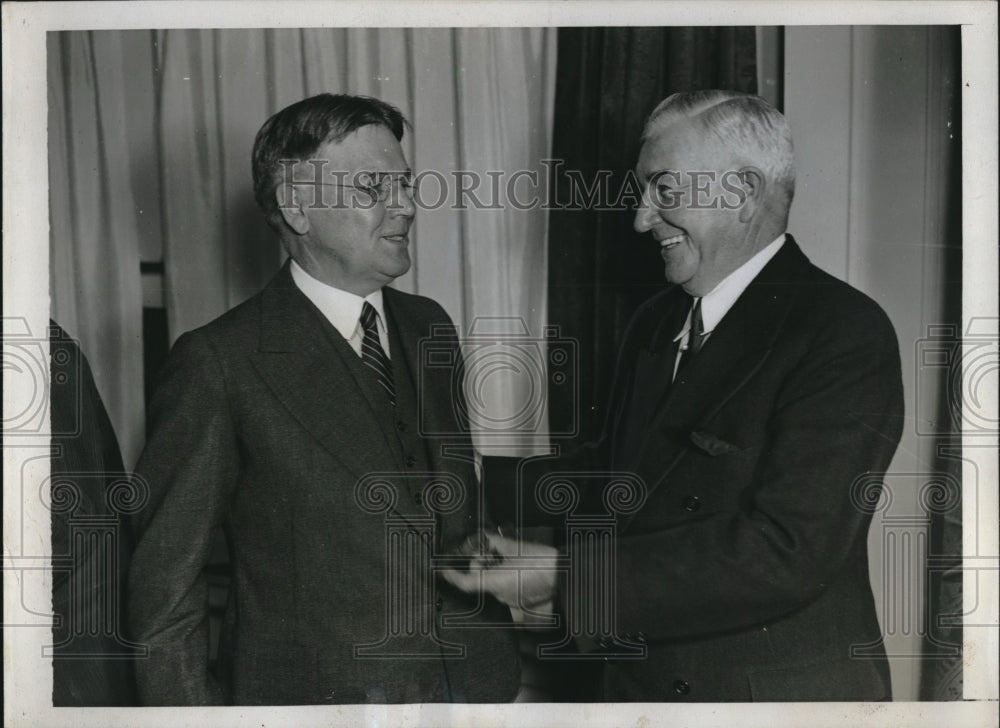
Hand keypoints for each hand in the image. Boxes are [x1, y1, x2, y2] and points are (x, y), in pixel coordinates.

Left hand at [440, 534, 557, 608]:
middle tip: (491, 550)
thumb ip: (495, 541)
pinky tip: (517, 566)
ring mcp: (512, 600)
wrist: (564, 575)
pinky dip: (506, 576)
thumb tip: (485, 536)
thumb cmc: (540, 561)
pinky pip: (506, 588)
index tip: (443, 569)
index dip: (451, 576)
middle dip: (482, 564)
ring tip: (508, 556)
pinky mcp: (522, 602)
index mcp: (495, 583)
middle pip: (480, 580)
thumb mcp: (514, 546)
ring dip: (495, 569)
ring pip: (494, 583)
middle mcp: (500, 595)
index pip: (465, 583)